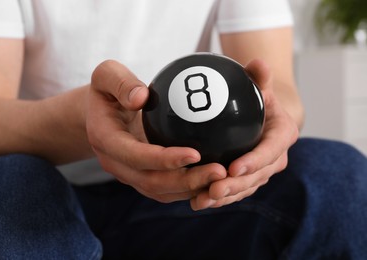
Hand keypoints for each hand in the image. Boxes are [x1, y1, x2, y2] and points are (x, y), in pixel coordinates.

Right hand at [86, 60, 226, 202]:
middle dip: (187, 181)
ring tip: (223, 178)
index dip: (165, 159)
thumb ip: (120, 82)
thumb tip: (142, 97)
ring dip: (193, 188)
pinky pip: (167, 189)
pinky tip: (214, 178)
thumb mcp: (106, 75)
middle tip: (220, 171)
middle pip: (153, 182)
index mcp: (106, 140)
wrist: (99, 114)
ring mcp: (129, 174)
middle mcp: (116, 164)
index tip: (196, 153)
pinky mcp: (141, 177)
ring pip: (162, 191)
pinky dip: (190, 188)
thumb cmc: (107, 90)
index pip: (136, 157)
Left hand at [191, 59, 298, 209]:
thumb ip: (259, 76)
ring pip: (244, 188)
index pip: (270, 150)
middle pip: (257, 176)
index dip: (255, 161)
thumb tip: (258, 62)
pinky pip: (234, 190)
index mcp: (282, 135)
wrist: (258, 113)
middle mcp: (275, 157)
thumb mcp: (258, 84)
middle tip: (213, 189)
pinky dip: (218, 197)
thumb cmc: (257, 96)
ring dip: (224, 197)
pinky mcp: (248, 178)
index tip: (234, 167)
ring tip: (201, 200)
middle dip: (236, 186)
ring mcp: (261, 170)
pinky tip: (196, 200)